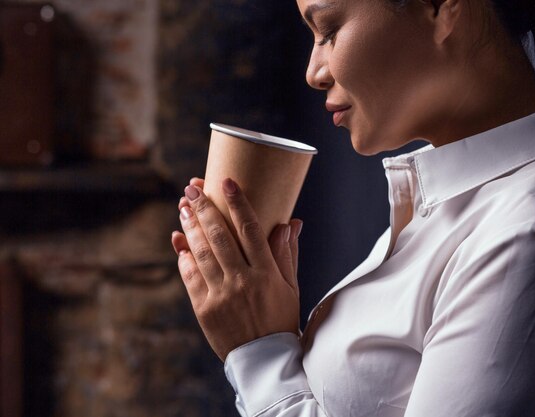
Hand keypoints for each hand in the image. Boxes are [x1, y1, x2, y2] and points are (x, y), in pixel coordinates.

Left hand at [171, 177, 302, 360]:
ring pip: (202, 252)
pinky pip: (190, 277)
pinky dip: (184, 257)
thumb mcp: (290, 287)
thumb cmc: (280, 319)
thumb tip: (292, 223)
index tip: (227, 182)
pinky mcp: (204, 308)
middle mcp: (243, 280)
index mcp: (266, 273)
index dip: (238, 203)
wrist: (263, 360)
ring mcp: (221, 295)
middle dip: (204, 208)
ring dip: (190, 227)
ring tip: (183, 208)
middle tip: (192, 188)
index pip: (250, 229)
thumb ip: (287, 254)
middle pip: (220, 236)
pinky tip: (180, 241)